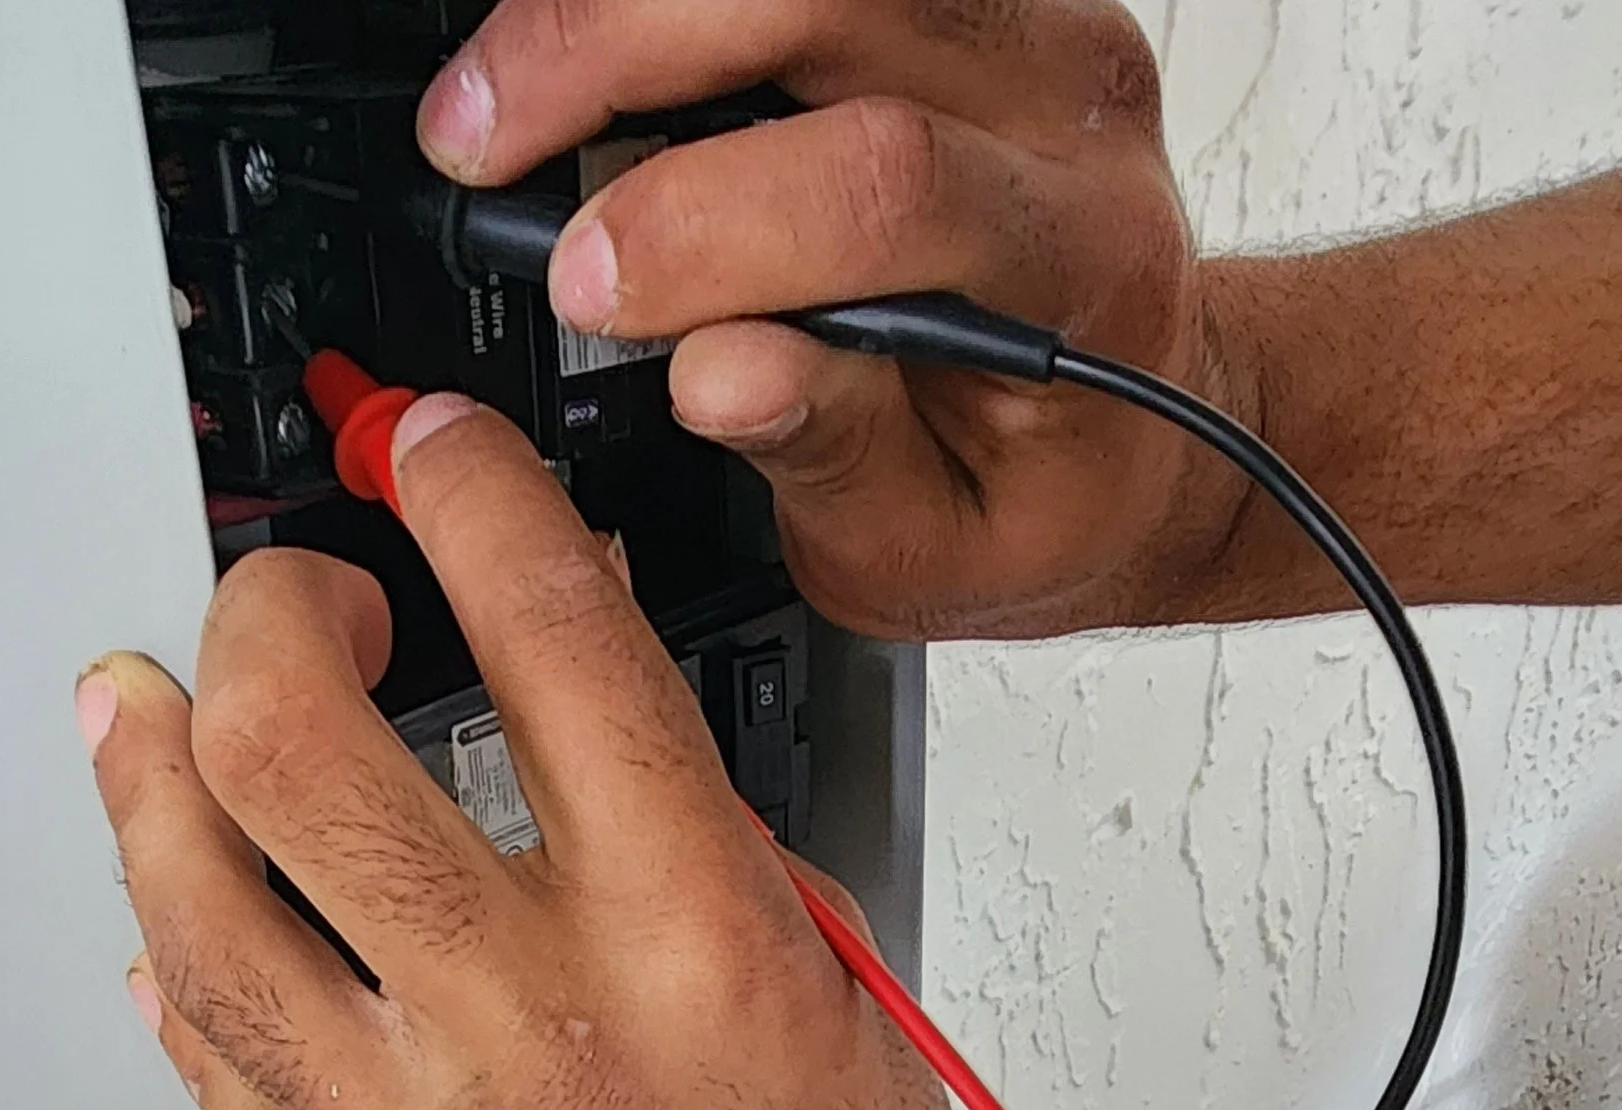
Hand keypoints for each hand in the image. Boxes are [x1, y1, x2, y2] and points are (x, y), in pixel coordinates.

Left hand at [84, 402, 1055, 1109]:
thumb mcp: (816, 972)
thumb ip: (671, 825)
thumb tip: (545, 689)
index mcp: (694, 944)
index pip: (547, 644)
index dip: (463, 502)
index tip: (427, 459)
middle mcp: (542, 1041)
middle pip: (297, 754)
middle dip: (262, 621)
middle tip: (286, 609)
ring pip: (197, 916)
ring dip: (150, 779)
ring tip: (145, 716)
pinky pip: (222, 1080)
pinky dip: (183, 977)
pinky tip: (176, 924)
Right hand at [413, 0, 1242, 638]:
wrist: (1139, 432)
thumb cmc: (1036, 496)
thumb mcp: (930, 544)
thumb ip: (831, 453)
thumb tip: (715, 372)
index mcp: (1074, 265)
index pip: (887, 186)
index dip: (709, 221)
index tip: (588, 283)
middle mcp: (1062, 110)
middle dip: (618, 48)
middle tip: (482, 134)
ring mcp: (1019, 26)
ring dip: (630, 11)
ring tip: (511, 86)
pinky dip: (679, 12)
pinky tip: (593, 56)